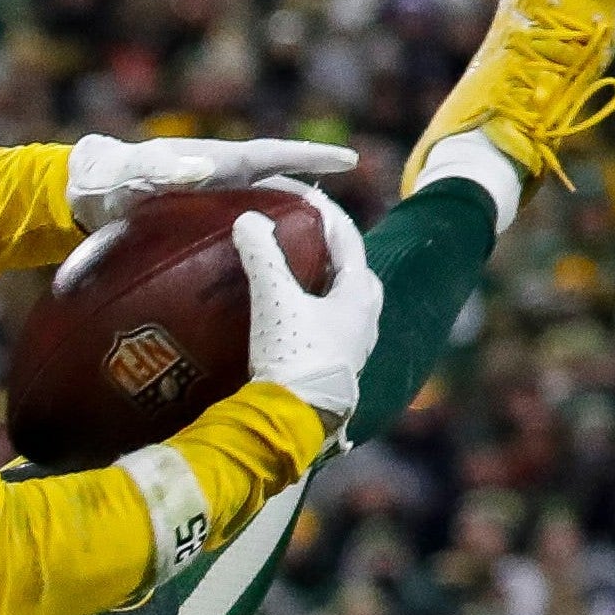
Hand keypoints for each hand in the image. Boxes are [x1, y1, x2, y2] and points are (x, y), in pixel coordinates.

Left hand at [64, 132, 359, 231]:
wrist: (83, 191)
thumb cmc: (109, 175)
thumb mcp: (134, 169)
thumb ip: (163, 167)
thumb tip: (205, 165)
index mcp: (218, 161)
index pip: (275, 156)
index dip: (313, 157)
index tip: (349, 160)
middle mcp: (222, 179)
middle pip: (278, 189)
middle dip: (312, 203)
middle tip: (345, 227)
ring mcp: (212, 203)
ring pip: (260, 216)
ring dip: (287, 230)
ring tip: (319, 257)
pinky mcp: (198, 225)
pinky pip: (234, 239)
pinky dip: (252, 254)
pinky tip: (262, 283)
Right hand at [235, 191, 382, 425]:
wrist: (295, 419)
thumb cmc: (295, 354)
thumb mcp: (275, 299)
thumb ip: (262, 256)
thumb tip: (248, 218)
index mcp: (359, 295)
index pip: (348, 239)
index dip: (325, 212)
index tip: (302, 194)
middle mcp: (366, 320)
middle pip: (354, 272)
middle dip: (333, 251)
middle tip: (305, 235)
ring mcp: (353, 348)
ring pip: (345, 303)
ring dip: (325, 284)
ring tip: (297, 276)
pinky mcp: (335, 369)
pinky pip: (330, 328)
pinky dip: (314, 312)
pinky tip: (292, 318)